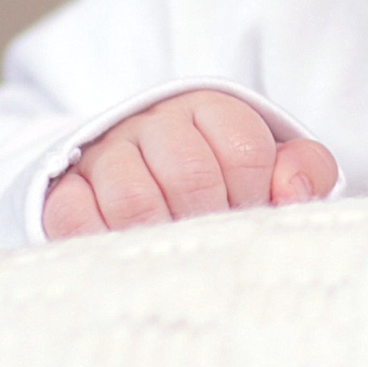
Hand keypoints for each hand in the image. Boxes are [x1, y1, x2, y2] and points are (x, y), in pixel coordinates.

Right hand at [40, 89, 338, 239]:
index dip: (255, 194)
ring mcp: (105, 154)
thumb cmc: (224, 182)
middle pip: (190, 173)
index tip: (252, 216)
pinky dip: (104, 242)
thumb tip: (291, 192)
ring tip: (178, 256)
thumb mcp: (272, 169)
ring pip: (133, 196)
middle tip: (216, 245)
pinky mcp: (64, 189)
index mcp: (211, 109)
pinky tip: (129, 257)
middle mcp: (155, 123)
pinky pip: (74, 215)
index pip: (245, 148)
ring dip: (162, 237)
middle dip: (211, 220)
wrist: (142, 182)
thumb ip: (303, 170)